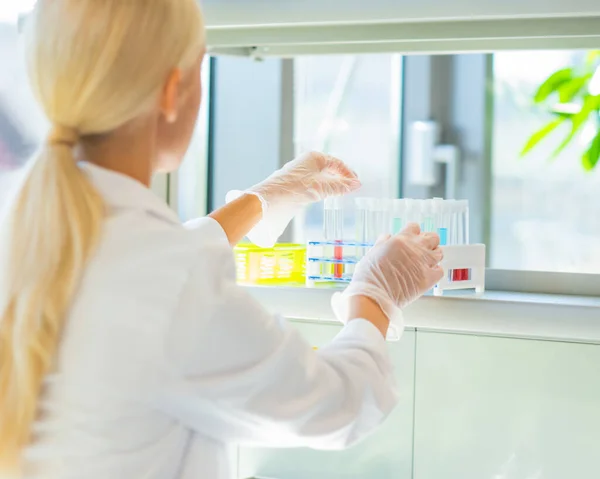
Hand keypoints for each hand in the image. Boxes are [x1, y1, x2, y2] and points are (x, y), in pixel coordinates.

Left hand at [226, 152, 360, 246]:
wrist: (267, 201)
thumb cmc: (292, 190)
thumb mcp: (320, 188)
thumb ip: (339, 186)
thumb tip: (355, 185)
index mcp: (314, 157)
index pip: (337, 163)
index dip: (348, 173)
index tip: (357, 184)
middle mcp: (307, 162)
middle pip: (329, 168)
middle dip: (341, 178)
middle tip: (351, 188)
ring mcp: (300, 173)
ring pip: (321, 176)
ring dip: (332, 184)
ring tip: (341, 193)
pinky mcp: (294, 184)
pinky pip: (314, 183)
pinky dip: (322, 188)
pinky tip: (324, 196)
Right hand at [339, 224, 443, 323]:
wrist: (374, 295)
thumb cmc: (369, 276)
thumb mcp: (372, 252)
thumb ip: (383, 242)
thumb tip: (387, 237)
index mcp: (401, 239)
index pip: (415, 227)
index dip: (413, 233)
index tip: (411, 238)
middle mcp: (415, 248)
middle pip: (432, 237)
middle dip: (428, 242)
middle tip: (422, 249)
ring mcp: (424, 263)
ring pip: (439, 252)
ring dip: (434, 255)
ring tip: (426, 261)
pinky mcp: (429, 278)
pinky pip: (440, 270)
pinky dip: (436, 271)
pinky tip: (428, 273)